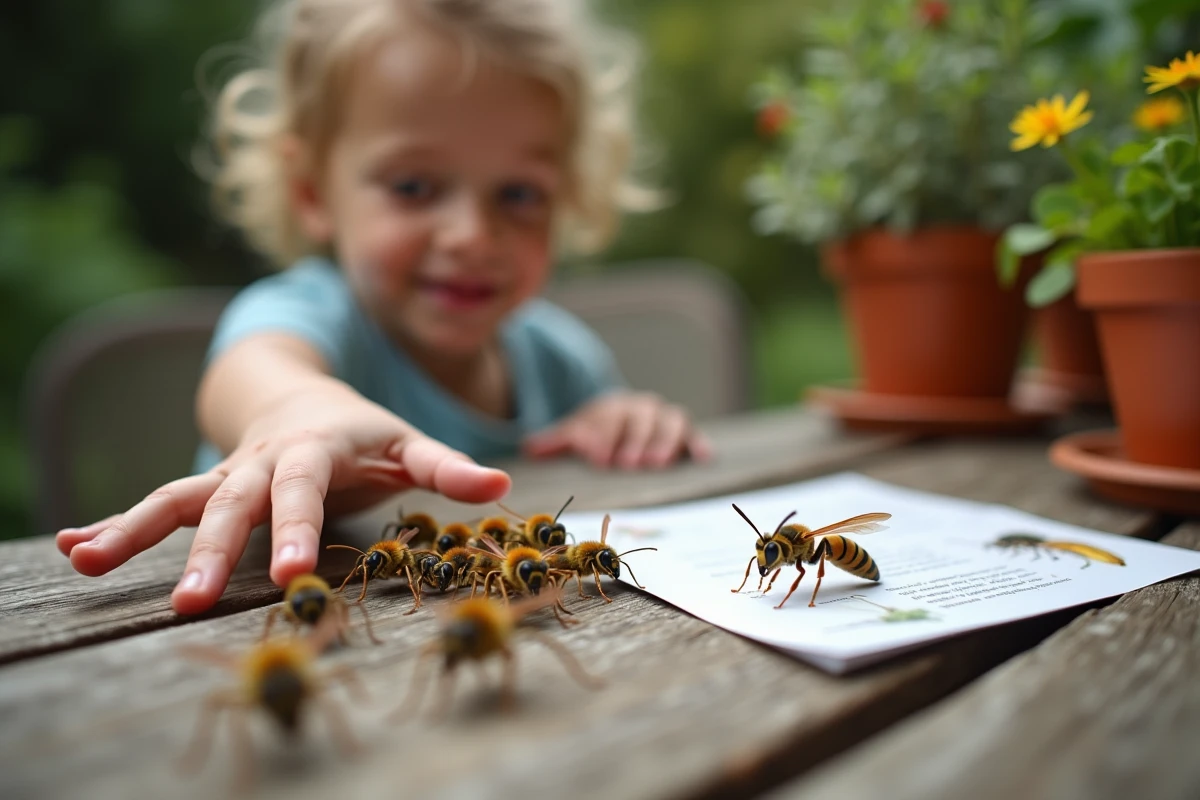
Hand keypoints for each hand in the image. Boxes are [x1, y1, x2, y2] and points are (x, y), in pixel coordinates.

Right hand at [55, 385, 510, 613]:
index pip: (305, 490)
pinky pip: (158, 504)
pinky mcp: (206, 489)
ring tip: (87, 561)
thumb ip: (448, 466)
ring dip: (133, 528)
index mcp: (314, 450)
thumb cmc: (363, 432)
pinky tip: (73, 546)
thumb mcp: (408, 443)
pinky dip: (114, 521)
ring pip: (178, 498)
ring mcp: (228, 474)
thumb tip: (501, 487)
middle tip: (188, 598)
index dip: (297, 529)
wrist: (304, 398)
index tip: (289, 575)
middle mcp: (262, 462)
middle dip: (209, 549)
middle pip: (232, 502)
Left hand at [522, 391, 711, 468]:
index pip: (609, 417)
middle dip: (633, 440)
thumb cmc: (598, 432)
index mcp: (613, 406)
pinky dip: (699, 444)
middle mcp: (642, 408)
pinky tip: (703, 458)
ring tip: (656, 465)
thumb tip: (530, 449)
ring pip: (669, 423)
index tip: (597, 457)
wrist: (624, 419)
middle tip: (626, 464)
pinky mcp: (684, 433)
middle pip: (640, 420)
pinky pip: (694, 435)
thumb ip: (557, 441)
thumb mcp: (577, 433)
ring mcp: (665, 418)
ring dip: (663, 442)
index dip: (603, 435)